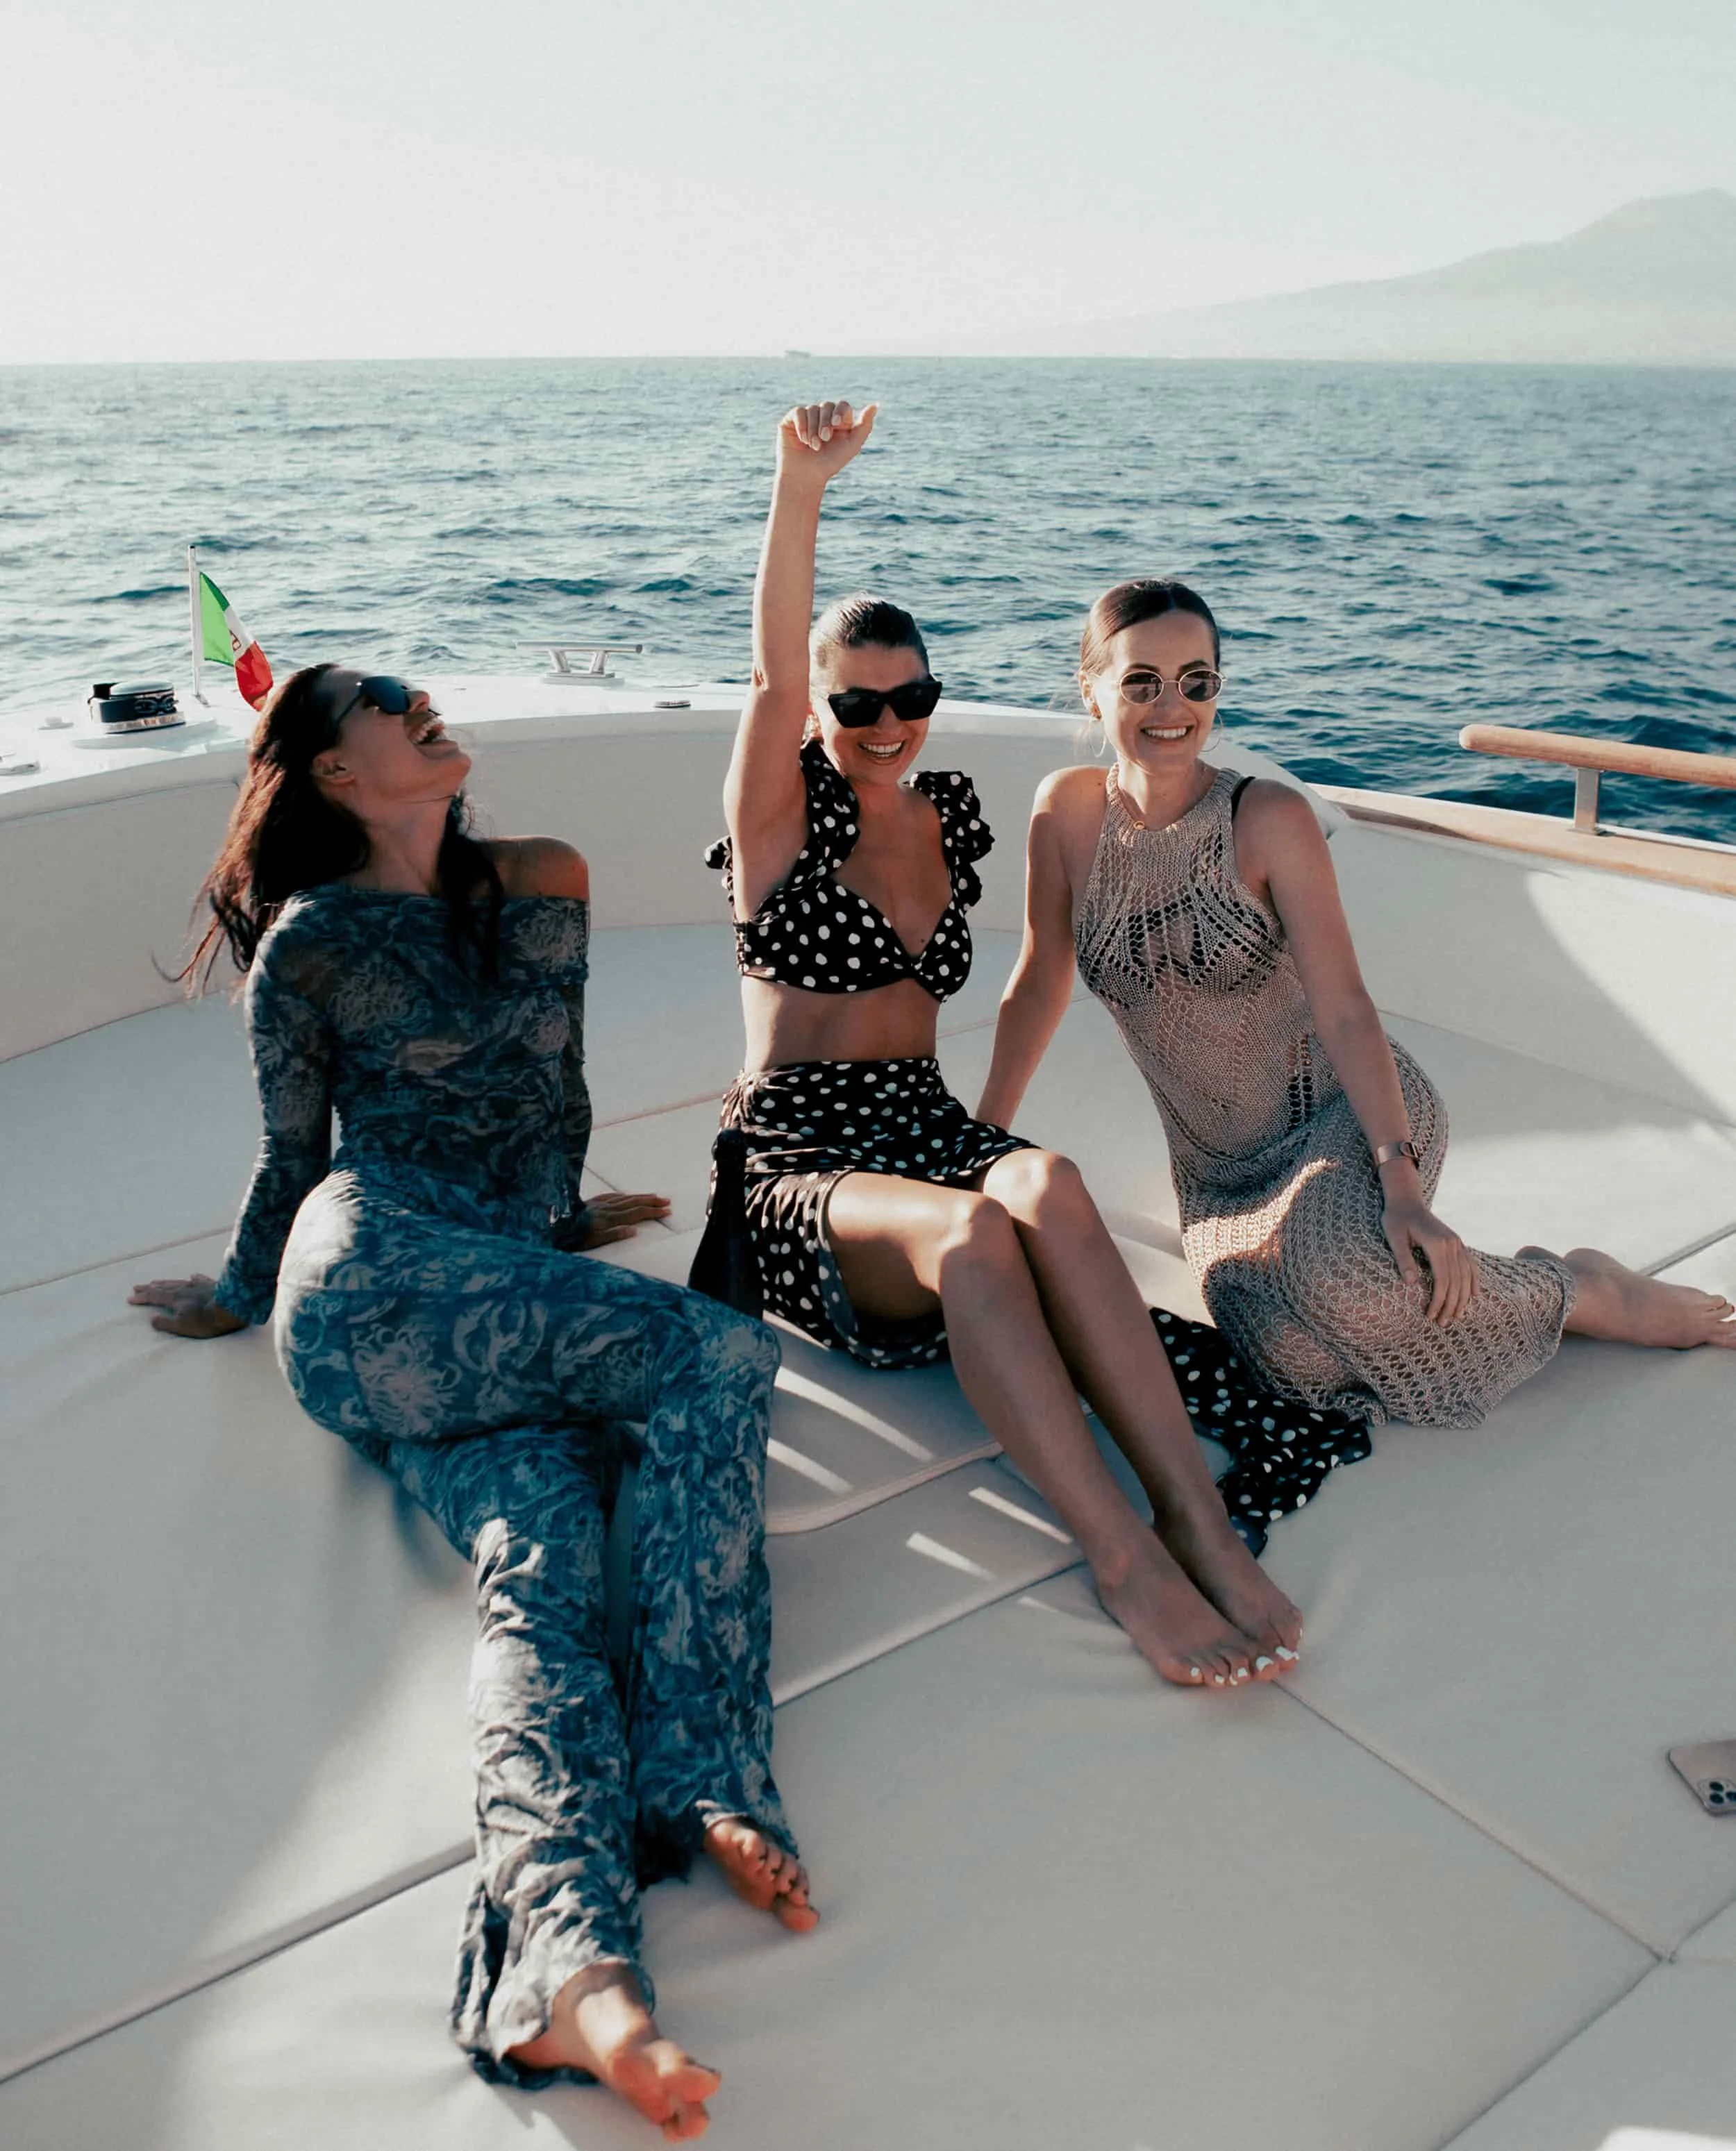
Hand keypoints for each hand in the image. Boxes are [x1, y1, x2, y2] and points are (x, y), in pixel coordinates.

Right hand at [127, 1273, 248, 1338]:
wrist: (230, 1308)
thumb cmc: (205, 1321)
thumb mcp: (181, 1327)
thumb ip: (165, 1323)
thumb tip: (152, 1319)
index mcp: (175, 1299)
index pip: (154, 1297)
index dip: (141, 1298)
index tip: (130, 1298)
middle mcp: (184, 1289)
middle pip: (163, 1287)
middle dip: (149, 1288)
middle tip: (137, 1286)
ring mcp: (198, 1285)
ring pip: (177, 1282)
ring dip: (165, 1282)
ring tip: (156, 1281)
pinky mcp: (211, 1285)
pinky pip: (199, 1279)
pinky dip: (193, 1278)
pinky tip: (192, 1276)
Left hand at [556, 1192, 671, 1251]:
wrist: (550, 1226)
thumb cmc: (571, 1239)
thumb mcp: (592, 1242)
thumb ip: (613, 1235)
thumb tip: (634, 1230)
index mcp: (608, 1219)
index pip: (636, 1213)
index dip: (653, 1212)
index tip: (667, 1211)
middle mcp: (605, 1209)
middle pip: (633, 1202)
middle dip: (652, 1201)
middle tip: (667, 1201)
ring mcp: (598, 1204)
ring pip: (624, 1197)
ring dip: (641, 1196)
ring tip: (654, 1195)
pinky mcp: (590, 1203)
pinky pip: (611, 1195)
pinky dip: (624, 1195)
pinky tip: (627, 1195)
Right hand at [776, 400, 877, 488]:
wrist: (805, 476)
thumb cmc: (829, 463)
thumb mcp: (852, 446)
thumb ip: (864, 427)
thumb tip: (875, 405)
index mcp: (839, 421)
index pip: (842, 406)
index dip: (840, 412)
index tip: (837, 424)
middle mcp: (823, 416)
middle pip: (827, 406)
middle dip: (826, 423)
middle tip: (825, 439)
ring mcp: (807, 416)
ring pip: (812, 409)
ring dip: (814, 429)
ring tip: (813, 446)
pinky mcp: (792, 419)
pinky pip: (798, 412)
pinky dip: (802, 425)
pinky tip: (803, 440)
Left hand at [1382, 1198, 1477, 1324]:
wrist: (1406, 1200)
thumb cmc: (1396, 1219)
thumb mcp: (1394, 1237)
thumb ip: (1403, 1258)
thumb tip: (1410, 1283)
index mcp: (1437, 1244)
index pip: (1442, 1280)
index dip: (1439, 1300)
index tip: (1431, 1316)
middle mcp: (1452, 1244)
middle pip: (1456, 1281)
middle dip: (1451, 1305)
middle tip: (1443, 1324)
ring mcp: (1457, 1242)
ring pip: (1466, 1275)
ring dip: (1463, 1298)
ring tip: (1457, 1316)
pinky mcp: (1457, 1242)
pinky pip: (1470, 1264)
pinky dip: (1474, 1280)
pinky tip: (1475, 1295)